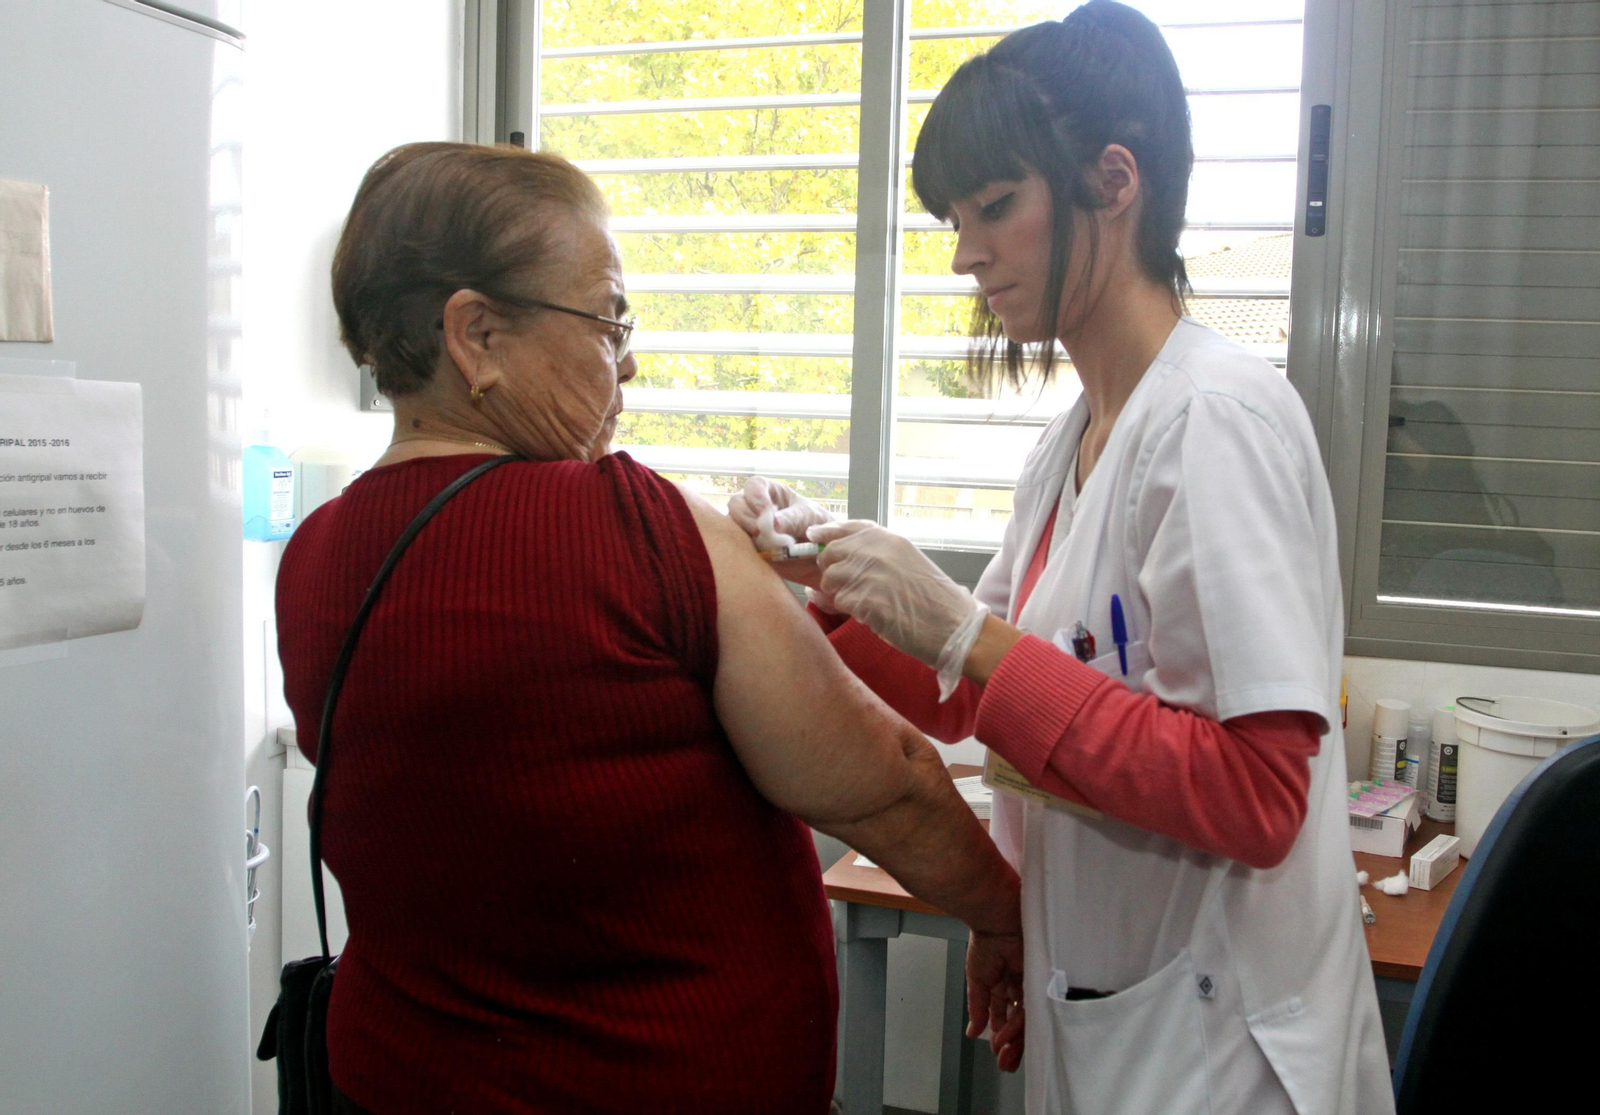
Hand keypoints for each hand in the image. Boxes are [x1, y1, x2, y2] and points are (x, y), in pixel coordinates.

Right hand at [727, 477, 833, 547]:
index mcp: (769, 491)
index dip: (755, 496)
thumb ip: (792, 519)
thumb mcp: (808, 517)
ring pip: (731, 525)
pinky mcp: (746, 544)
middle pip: (736, 504)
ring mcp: (746, 525)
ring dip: (743, 534)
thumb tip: (774, 524)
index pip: (754, 485)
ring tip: (763, 544)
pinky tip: (759, 553)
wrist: (816, 549)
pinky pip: (735, 545)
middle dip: (745, 517)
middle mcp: (753, 505)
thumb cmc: (812, 523)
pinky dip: (744, 549)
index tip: (764, 511)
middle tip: (759, 531)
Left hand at [809, 520, 984, 668]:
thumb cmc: (934, 599)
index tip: (815, 537)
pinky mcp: (867, 601)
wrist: (955, 626)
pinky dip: (850, 611)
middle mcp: (877, 552)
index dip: (827, 533)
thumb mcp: (909, 561)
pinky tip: (871, 615)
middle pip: (830, 553)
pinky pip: (840, 603)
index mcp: (890, 539)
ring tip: (863, 603)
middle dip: (830, 570)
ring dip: (839, 593)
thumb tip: (841, 550)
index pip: (846, 527)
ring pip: (830, 580)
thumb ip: (878, 552)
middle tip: (844, 585)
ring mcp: (871, 575)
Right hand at [966, 928, 1025, 1071]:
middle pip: (1019, 1023)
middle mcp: (1018, 988)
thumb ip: (977, 1006)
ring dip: (1014, 1039)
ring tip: (1002, 1050)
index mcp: (1002, 987)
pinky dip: (1021, 1023)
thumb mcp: (976, 979)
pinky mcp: (1040, 979)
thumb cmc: (985, 941)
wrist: (995, 918)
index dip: (1001, 1035)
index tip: (996, 1051)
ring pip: (1026, 1019)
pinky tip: (1009, 1034)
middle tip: (1004, 1063)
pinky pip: (1034, 1006)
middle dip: (1011, 1045)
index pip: (1005, 1017)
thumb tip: (974, 1031)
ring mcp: (1030, 984)